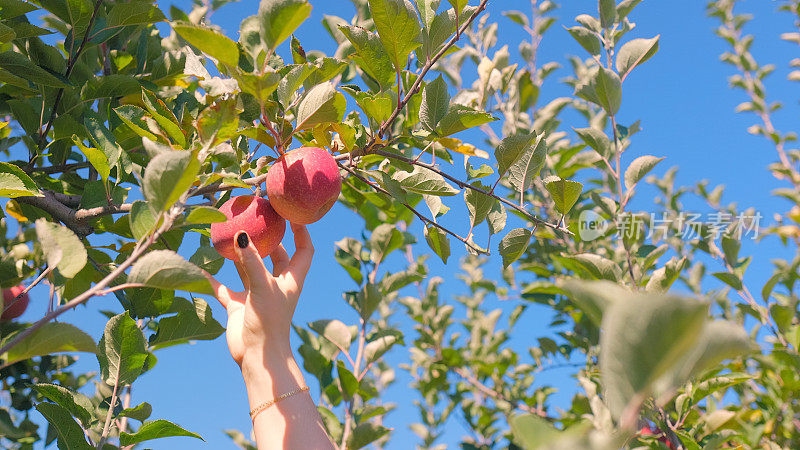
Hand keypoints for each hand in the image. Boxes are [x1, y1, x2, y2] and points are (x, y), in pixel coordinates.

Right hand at [204, 223, 313, 365]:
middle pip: (275, 254)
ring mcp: (256, 294)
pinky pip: (224, 287)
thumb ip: (252, 262)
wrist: (257, 357)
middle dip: (267, 237)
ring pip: (248, 267)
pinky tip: (199, 266)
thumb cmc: (269, 322)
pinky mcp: (238, 305)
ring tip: (227, 233)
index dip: (301, 232)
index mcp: (291, 278)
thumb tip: (242, 235)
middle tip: (256, 217)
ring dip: (239, 254)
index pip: (303, 250)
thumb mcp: (262, 287)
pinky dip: (213, 278)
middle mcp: (275, 284)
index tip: (292, 214)